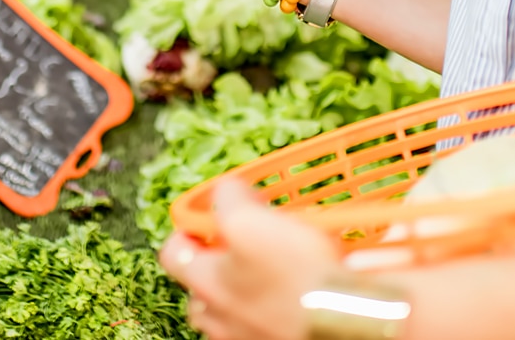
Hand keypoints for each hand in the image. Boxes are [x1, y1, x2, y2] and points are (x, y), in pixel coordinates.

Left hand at [161, 182, 340, 339]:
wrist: (341, 319)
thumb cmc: (293, 272)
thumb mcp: (251, 220)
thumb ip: (229, 200)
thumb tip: (227, 191)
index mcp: (206, 284)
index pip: (174, 254)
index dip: (186, 230)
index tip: (202, 217)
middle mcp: (219, 318)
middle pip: (199, 289)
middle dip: (213, 266)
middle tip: (237, 246)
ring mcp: (245, 337)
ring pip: (229, 311)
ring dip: (240, 290)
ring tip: (266, 270)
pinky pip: (260, 323)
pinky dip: (269, 307)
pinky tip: (290, 293)